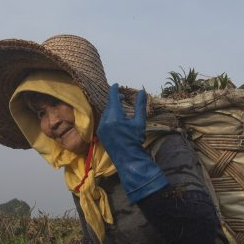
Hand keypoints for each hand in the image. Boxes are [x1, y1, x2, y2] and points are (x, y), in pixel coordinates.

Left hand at [96, 84, 168, 202]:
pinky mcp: (101, 134)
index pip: (112, 98)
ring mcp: (101, 128)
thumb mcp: (139, 122)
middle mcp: (105, 121)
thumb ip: (140, 106)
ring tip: (120, 108)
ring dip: (112, 108)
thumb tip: (142, 92)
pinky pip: (104, 120)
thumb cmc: (135, 140)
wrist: (128, 158)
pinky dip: (109, 116)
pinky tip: (116, 119)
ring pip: (105, 113)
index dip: (114, 90)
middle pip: (108, 105)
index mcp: (114, 117)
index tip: (116, 84)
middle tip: (121, 97)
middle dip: (114, 100)